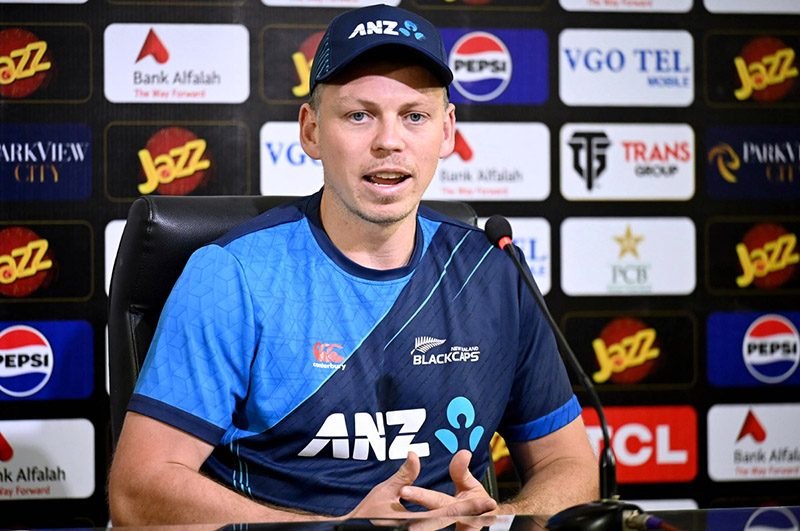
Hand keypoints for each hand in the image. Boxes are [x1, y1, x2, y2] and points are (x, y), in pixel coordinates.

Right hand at [346, 451, 495, 521]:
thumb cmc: (365, 515)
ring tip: (486, 517)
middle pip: (452, 525)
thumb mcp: (384, 492)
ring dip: (465, 525)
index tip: (488, 500)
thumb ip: (404, 475)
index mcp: (412, 522)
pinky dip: (453, 527)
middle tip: (494, 510)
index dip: (468, 507)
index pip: (446, 512)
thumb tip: (416, 454)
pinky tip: (464, 524)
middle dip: (474, 518)